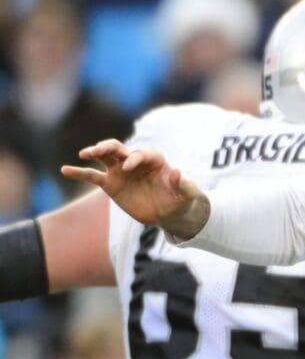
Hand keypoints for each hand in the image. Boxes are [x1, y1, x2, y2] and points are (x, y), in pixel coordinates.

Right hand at [61, 139, 209, 238]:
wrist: (169, 212)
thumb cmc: (180, 199)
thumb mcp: (186, 194)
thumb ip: (183, 184)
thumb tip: (178, 172)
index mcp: (155, 160)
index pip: (142, 154)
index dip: (135, 158)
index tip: (129, 167)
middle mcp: (135, 161)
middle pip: (120, 148)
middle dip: (109, 147)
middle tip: (98, 150)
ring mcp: (121, 171)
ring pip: (105, 157)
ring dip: (94, 152)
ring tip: (84, 154)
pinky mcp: (111, 183)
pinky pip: (92, 176)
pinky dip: (79, 172)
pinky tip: (65, 170)